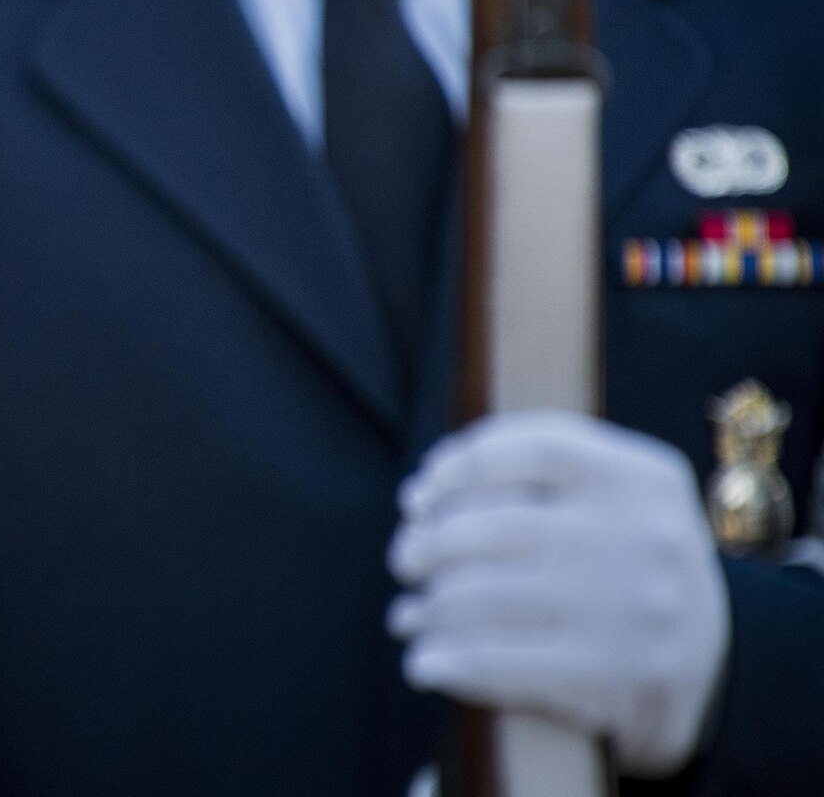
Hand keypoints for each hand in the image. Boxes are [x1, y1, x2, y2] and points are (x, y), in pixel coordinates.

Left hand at [388, 410, 729, 777]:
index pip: (530, 446)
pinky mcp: (612, 679)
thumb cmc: (630, 564)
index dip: (458, 466)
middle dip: (428, 545)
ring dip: (430, 609)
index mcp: (642, 478)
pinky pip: (501, 664)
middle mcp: (642, 537)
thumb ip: (533, 473)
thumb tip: (419, 496)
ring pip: (485, 597)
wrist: (720, 669)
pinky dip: (448, 662)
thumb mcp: (616, 497)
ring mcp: (628, 610)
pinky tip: (424, 663)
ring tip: (411, 615)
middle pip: (493, 526)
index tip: (420, 493)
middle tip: (405, 560)